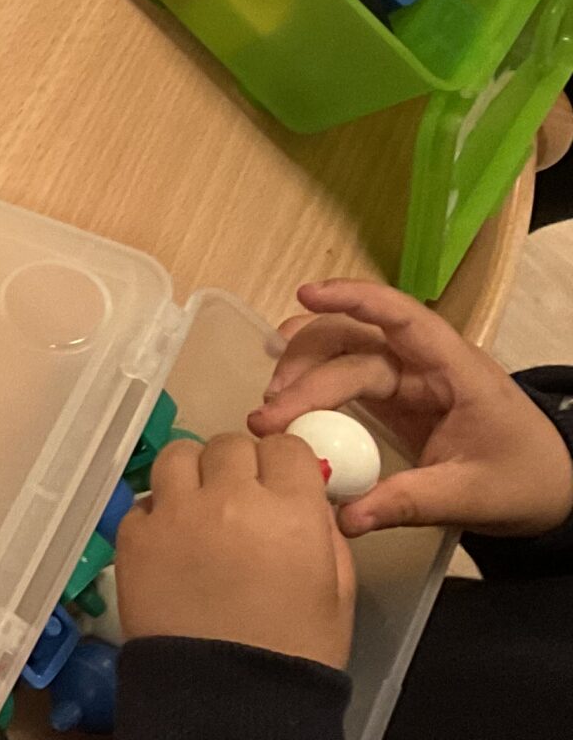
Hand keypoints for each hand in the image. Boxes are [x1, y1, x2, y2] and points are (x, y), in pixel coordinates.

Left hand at [117, 432, 356, 669]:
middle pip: (229, 445)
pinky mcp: (133, 534)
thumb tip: (307, 500)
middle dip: (237, 467)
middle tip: (238, 499)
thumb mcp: (335, 591)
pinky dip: (158, 514)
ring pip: (178, 456)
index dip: (281, 464)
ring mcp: (175, 514)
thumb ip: (321, 533)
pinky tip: (171, 544)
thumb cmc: (292, 651)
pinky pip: (144, 500)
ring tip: (198, 508)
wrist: (226, 699)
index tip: (278, 481)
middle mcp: (230, 500)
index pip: (284, 447)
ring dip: (192, 475)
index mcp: (290, 512)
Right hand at [250, 278, 572, 538]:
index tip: (305, 295)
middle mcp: (425, 364)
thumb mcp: (472, 497)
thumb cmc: (524, 481)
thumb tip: (344, 518)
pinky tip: (284, 396)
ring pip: (342, 355)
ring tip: (268, 405)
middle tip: (268, 412)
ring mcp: (407, 379)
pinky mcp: (394, 398)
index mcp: (457, 371)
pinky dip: (312, 386)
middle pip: (355, 343)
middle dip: (306, 368)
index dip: (355, 299)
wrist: (551, 490)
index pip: (404, 318)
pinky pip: (346, 381)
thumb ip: (408, 503)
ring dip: (301, 371)